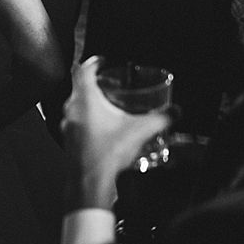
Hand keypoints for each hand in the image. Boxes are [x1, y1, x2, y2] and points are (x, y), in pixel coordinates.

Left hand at [61, 57, 169, 208]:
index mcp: (85, 100)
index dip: (93, 62)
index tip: (101, 60)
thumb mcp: (141, 131)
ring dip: (88, 103)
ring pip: (75, 107)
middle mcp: (72, 110)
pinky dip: (87, 122)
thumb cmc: (108, 154)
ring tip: (106, 106)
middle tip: (107, 83)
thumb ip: (161, 118)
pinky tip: (101, 130)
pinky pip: (76, 124)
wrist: (90, 183)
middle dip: (93, 84)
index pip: (83, 70)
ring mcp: (67, 127)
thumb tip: (175, 111)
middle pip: (78, 88)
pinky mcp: (68, 142)